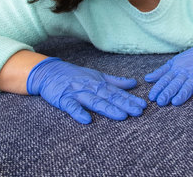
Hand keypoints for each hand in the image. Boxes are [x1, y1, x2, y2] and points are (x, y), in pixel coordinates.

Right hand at [27, 57, 146, 123]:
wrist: (49, 72)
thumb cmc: (76, 75)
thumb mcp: (97, 76)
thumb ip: (116, 81)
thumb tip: (134, 83)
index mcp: (100, 83)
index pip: (118, 93)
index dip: (131, 99)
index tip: (143, 105)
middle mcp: (91, 88)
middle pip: (110, 98)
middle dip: (125, 105)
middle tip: (139, 112)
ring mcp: (78, 93)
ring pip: (95, 102)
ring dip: (109, 109)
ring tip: (122, 116)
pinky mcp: (64, 99)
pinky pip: (72, 107)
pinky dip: (79, 113)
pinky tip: (87, 120)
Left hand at [144, 34, 192, 105]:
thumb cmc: (191, 58)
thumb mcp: (174, 63)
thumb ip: (161, 72)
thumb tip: (147, 79)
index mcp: (177, 70)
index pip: (166, 80)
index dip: (158, 88)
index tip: (151, 97)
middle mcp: (187, 72)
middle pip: (176, 83)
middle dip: (168, 92)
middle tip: (161, 102)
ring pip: (190, 84)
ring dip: (183, 93)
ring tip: (176, 102)